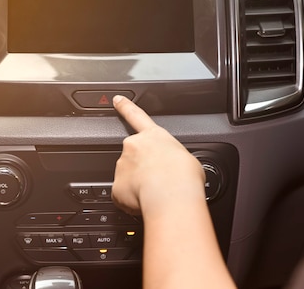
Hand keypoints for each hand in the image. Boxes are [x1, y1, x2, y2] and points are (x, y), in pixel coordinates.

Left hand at [111, 95, 205, 216]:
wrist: (171, 194)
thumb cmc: (184, 175)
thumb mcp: (187, 158)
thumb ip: (174, 158)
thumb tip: (174, 169)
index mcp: (153, 136)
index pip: (136, 116)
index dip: (125, 107)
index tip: (117, 100)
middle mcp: (134, 146)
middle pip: (133, 156)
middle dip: (141, 168)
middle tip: (157, 182)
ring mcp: (123, 166)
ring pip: (128, 177)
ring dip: (138, 186)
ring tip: (155, 195)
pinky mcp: (116, 187)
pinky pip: (123, 196)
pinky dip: (131, 202)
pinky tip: (146, 204)